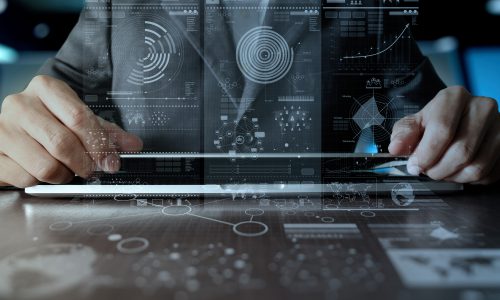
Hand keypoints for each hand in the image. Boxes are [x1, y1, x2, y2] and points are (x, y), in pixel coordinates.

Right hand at [0, 75, 142, 187]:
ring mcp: (2, 128)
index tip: (111, 161)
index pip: (78, 117)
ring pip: (46, 166)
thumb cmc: (46, 124)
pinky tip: (41, 172)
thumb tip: (133, 145)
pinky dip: (41, 182)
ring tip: (65, 170)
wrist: (8, 131)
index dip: (99, 144)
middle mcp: (20, 104)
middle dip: (84, 164)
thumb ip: (106, 133)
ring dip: (63, 176)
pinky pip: (26, 178)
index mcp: (46, 89)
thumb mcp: (77, 121)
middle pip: (63, 143)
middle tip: (91, 171)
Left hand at [389, 86, 499, 183]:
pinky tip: (459, 171)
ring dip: (454, 177)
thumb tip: (396, 148)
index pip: (442, 130)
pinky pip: (489, 173)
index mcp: (454, 97)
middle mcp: (482, 107)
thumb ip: (403, 134)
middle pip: (461, 151)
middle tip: (428, 171)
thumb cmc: (435, 122)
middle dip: (438, 169)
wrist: (460, 120)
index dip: (425, 154)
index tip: (415, 166)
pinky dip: (470, 180)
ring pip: (477, 166)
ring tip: (443, 171)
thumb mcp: (414, 124)